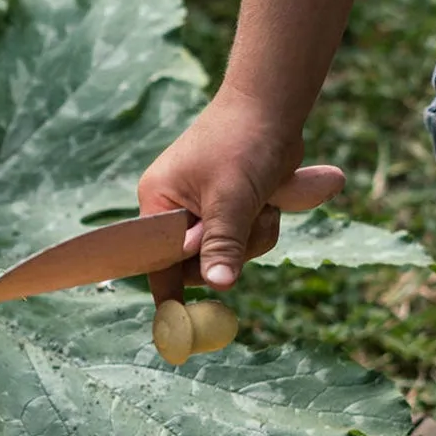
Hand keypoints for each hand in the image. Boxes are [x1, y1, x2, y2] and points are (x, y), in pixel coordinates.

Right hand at [136, 89, 343, 302]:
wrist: (273, 103)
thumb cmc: (244, 142)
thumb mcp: (232, 197)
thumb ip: (223, 243)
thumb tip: (218, 285)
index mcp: (158, 204)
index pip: (158, 262)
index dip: (171, 293)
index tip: (179, 331)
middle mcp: (176, 209)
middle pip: (200, 263)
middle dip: (234, 248)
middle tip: (253, 220)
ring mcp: (205, 208)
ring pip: (231, 252)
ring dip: (256, 233)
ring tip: (268, 199)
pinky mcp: (233, 207)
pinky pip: (247, 236)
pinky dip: (265, 221)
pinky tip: (276, 194)